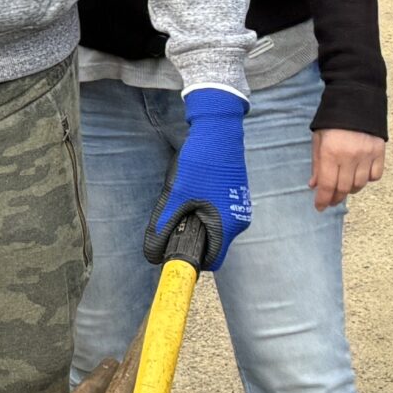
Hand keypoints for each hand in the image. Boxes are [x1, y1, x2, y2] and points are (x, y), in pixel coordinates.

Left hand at [146, 88, 252, 269]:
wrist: (219, 131)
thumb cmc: (200, 162)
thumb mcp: (176, 196)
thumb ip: (163, 226)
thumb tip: (151, 252)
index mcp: (227, 226)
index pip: (212, 261)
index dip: (192, 258)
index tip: (175, 249)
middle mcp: (239, 221)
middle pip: (213, 243)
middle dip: (192, 235)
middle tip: (176, 215)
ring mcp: (240, 208)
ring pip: (215, 227)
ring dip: (198, 220)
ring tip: (186, 197)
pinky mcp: (237, 196)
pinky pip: (220, 213)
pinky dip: (205, 208)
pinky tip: (196, 189)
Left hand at [310, 129, 385, 209]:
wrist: (355, 101)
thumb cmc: (332, 121)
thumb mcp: (318, 140)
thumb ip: (317, 164)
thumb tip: (314, 186)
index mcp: (330, 152)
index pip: (327, 185)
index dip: (323, 200)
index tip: (319, 207)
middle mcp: (349, 156)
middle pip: (343, 188)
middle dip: (335, 198)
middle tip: (330, 201)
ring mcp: (366, 155)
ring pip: (359, 184)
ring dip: (350, 189)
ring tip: (344, 186)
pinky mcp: (379, 152)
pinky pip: (375, 176)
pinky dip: (367, 179)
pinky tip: (359, 174)